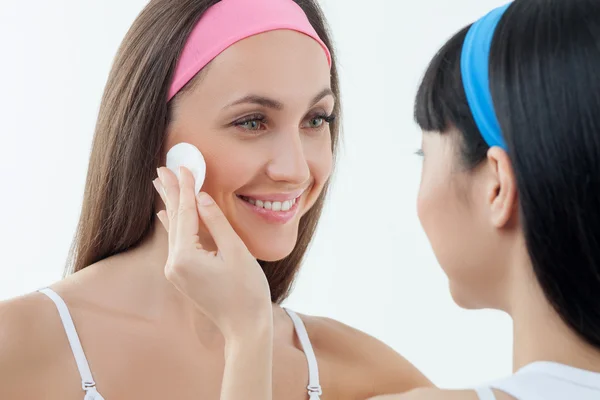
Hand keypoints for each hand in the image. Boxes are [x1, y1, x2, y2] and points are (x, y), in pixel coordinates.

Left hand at [153, 166, 271, 338]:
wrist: (245, 326)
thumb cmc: (247, 291)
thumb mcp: (236, 251)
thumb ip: (216, 222)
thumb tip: (201, 197)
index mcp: (185, 258)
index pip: (185, 214)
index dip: (185, 188)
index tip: (184, 166)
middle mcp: (173, 265)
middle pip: (173, 220)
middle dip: (170, 192)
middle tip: (162, 168)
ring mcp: (175, 272)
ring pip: (173, 230)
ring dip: (170, 206)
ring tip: (161, 184)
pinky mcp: (182, 276)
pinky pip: (176, 243)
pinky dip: (174, 225)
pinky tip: (164, 214)